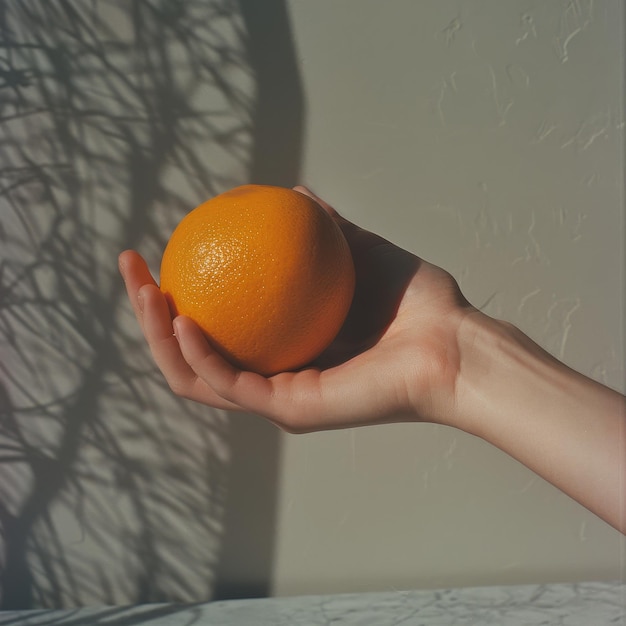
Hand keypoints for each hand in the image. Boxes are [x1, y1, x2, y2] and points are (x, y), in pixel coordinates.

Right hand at [118, 187, 474, 432]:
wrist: (454, 343)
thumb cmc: (417, 303)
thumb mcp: (363, 252)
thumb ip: (328, 229)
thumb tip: (294, 194)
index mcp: (285, 345)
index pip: (216, 325)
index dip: (178, 293)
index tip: (161, 251)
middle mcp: (274, 374)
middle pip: (191, 352)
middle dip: (151, 315)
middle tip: (132, 270)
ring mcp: (278, 397)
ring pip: (196, 376)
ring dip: (159, 336)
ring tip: (144, 291)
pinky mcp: (290, 410)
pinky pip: (230, 383)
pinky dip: (199, 354)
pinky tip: (182, 315)